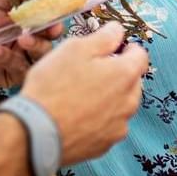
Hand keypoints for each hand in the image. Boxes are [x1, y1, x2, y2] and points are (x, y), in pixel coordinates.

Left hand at [0, 0, 62, 88]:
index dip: (54, 21)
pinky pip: (19, 69)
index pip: (47, 22)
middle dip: (46, 37)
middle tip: (41, 31)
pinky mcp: (9, 76)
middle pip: (49, 42)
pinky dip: (8, 58)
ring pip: (39, 58)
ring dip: (34, 47)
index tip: (55, 20)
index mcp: (24, 22)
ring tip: (21, 39)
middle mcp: (25, 41)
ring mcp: (18, 59)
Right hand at [21, 23, 148, 164]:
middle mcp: (129, 102)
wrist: (35, 132)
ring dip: (110, 97)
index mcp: (125, 75)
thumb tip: (117, 30)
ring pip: (122, 105)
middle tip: (92, 71)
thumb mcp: (75, 48)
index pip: (141, 55)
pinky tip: (78, 114)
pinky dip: (99, 119)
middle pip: (133, 81)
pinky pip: (108, 126)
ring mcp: (118, 126)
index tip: (115, 47)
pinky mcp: (104, 145)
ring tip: (82, 94)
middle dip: (118, 73)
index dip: (127, 47)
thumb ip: (103, 37)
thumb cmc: (54, 87)